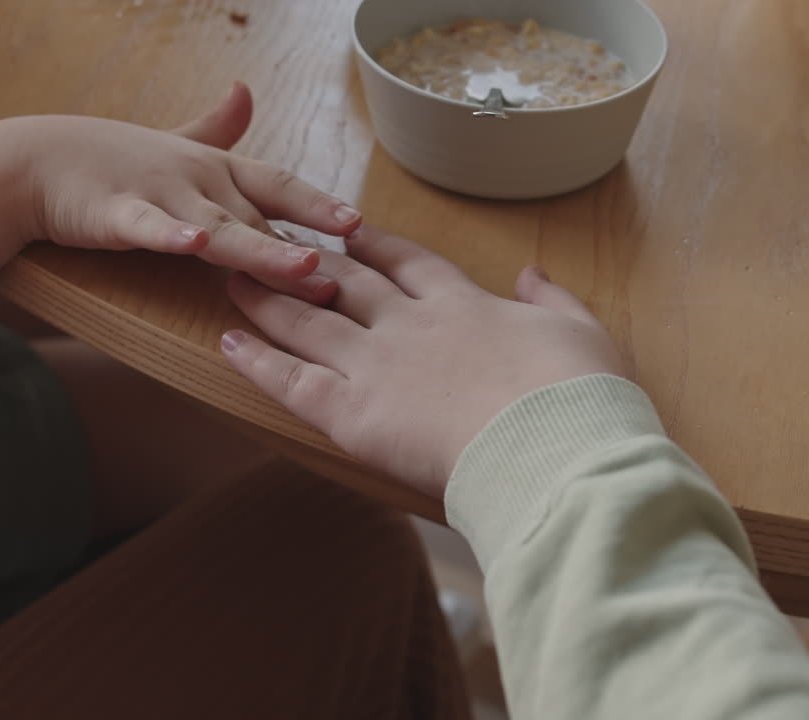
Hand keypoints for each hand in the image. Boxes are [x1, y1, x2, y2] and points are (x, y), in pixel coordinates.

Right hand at [0, 83, 358, 302]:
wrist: (31, 162)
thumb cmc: (107, 159)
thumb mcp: (171, 142)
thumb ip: (215, 128)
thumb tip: (246, 91)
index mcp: (214, 169)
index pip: (279, 184)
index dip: (319, 203)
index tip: (360, 223)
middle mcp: (196, 180)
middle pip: (260, 214)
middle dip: (306, 239)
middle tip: (350, 262)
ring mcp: (158, 196)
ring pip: (218, 227)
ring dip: (261, 248)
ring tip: (302, 265)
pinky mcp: (115, 215)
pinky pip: (147, 227)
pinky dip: (170, 237)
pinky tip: (193, 248)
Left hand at [220, 225, 627, 497]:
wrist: (558, 448)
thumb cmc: (580, 396)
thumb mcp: (582, 331)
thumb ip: (553, 299)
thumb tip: (535, 274)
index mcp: (463, 304)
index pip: (407, 263)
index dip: (373, 245)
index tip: (346, 231)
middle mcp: (410, 325)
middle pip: (344, 282)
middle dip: (304, 262)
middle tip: (268, 243)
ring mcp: (377, 366)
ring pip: (307, 322)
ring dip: (266, 299)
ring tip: (231, 278)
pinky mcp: (355, 415)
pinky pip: (292, 382)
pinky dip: (257, 362)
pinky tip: (227, 344)